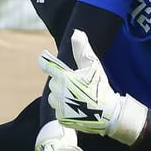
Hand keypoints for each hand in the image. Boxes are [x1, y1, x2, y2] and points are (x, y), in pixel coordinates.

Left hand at [39, 29, 147, 145]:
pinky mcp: (61, 118)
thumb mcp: (93, 66)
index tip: (42, 57)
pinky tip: (78, 107)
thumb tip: (76, 32)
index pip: (48, 65)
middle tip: (79, 84)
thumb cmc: (100, 87)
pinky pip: (59, 110)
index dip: (45, 60)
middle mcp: (57, 92)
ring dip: (62, 95)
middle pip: (55, 82)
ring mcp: (58, 106)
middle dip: (63, 81)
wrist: (107, 114)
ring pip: (55, 97)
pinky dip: (66, 107)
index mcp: (63, 77)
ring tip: (79, 97)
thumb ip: (82, 50)